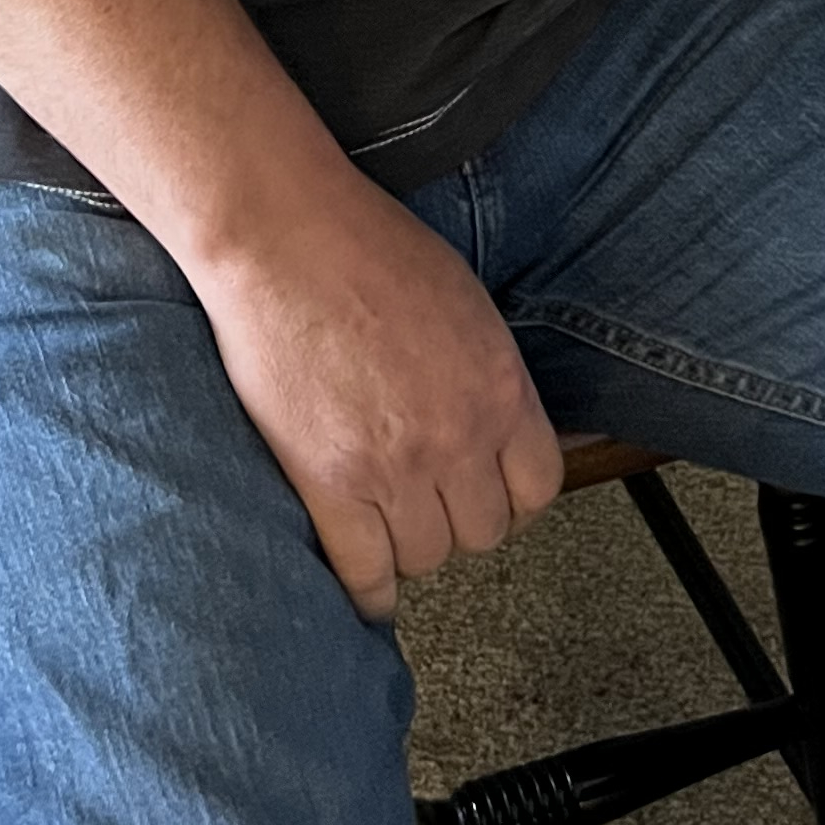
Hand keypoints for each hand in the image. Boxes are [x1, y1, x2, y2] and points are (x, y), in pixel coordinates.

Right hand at [189, 172, 563, 622]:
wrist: (285, 235)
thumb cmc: (366, 248)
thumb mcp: (464, 304)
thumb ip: (488, 376)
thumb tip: (498, 426)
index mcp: (499, 386)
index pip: (539, 487)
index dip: (513, 497)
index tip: (490, 494)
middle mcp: (458, 434)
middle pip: (484, 531)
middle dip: (459, 520)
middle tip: (430, 503)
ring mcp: (393, 464)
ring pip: (428, 558)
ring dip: (412, 547)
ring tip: (389, 522)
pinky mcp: (329, 482)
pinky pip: (365, 572)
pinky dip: (369, 590)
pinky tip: (366, 582)